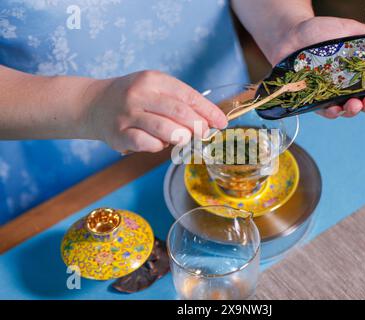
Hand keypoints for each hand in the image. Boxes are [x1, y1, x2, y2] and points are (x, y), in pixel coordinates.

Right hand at [82, 71, 226, 152]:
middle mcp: (140, 94)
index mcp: (153, 80)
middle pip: (179, 112)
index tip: (221, 122)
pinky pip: (147, 144)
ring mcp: (128, 114)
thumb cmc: (133, 99)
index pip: (188, 95)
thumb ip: (179, 102)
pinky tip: (160, 143)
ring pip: (165, 129)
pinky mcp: (119, 134)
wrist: (93, 104)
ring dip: (181, 137)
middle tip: (204, 133)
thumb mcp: (154, 89)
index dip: (208, 111)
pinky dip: (160, 146)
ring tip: (184, 138)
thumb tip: (209, 121)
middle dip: (198, 126)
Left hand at [267, 17, 364, 118]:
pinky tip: (335, 109)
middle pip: (362, 104)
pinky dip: (330, 112)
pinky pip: (322, 110)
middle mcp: (344, 87)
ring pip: (344, 110)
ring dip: (352, 111)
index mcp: (357, 74)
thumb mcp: (349, 30)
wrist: (291, 33)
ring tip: (356, 105)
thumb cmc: (320, 32)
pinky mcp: (311, 99)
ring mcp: (328, 94)